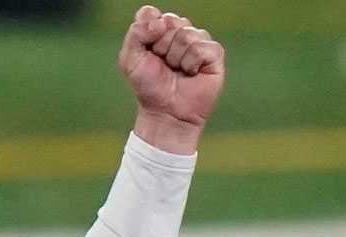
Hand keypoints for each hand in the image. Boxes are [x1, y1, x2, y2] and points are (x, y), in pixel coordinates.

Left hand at [119, 6, 225, 153]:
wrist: (165, 113)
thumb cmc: (149, 87)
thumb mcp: (130, 60)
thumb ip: (136, 33)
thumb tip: (160, 22)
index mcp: (159, 30)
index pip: (151, 14)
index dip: (147, 33)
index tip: (147, 52)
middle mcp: (180, 31)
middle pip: (170, 21)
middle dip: (160, 46)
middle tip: (163, 64)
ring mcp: (198, 41)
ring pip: (186, 34)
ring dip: (175, 58)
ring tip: (177, 71)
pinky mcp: (214, 54)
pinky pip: (201, 48)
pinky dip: (191, 64)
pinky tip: (191, 73)